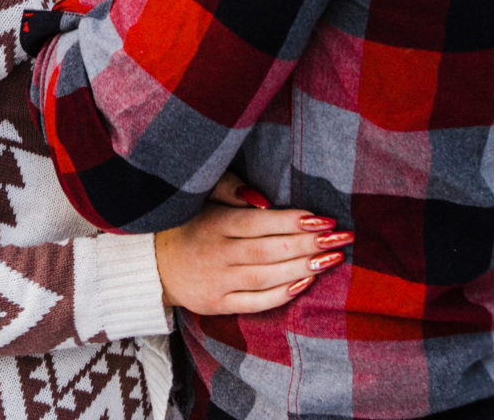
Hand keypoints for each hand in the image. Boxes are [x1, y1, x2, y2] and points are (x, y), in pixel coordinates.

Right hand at [154, 188, 352, 313]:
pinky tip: (306, 283)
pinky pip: (255, 302)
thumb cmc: (186, 223)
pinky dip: (281, 294)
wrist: (152, 264)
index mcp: (213, 222)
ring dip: (303, 268)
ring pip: (266, 276)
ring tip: (332, 259)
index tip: (323, 218)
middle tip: (341, 237)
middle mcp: (216, 253)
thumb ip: (231, 190)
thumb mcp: (201, 197)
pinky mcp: (217, 305)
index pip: (259, 222)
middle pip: (269, 250)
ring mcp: (217, 282)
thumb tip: (266, 200)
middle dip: (308, 243)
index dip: (292, 220)